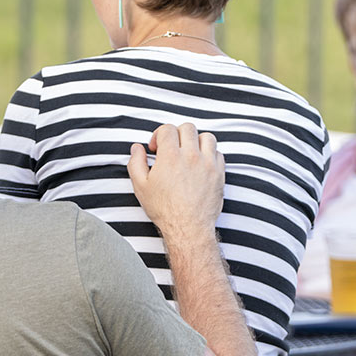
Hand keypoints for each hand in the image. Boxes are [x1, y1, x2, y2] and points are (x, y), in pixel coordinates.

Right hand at [128, 123, 225, 239]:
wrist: (188, 228)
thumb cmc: (164, 209)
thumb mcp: (141, 186)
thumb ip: (136, 163)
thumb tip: (137, 148)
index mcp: (170, 156)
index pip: (167, 129)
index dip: (159, 135)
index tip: (156, 148)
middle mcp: (191, 156)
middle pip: (187, 128)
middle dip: (177, 134)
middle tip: (172, 148)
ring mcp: (208, 164)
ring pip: (206, 137)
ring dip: (196, 141)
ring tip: (188, 153)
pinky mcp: (219, 173)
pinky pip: (218, 153)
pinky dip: (209, 154)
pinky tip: (200, 164)